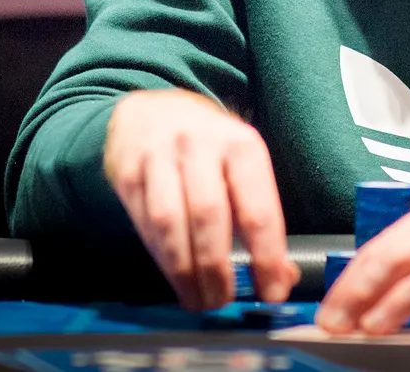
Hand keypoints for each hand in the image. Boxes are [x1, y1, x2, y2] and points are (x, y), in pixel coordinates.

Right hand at [103, 89, 298, 309]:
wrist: (152, 109)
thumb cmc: (208, 147)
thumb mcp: (242, 165)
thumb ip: (260, 217)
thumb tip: (282, 275)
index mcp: (241, 145)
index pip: (257, 209)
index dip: (266, 257)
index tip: (272, 292)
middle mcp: (200, 145)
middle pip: (210, 216)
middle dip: (217, 269)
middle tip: (223, 302)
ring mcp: (159, 156)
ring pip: (170, 222)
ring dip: (184, 270)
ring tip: (197, 299)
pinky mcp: (127, 171)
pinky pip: (143, 222)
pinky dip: (160, 256)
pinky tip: (173, 274)